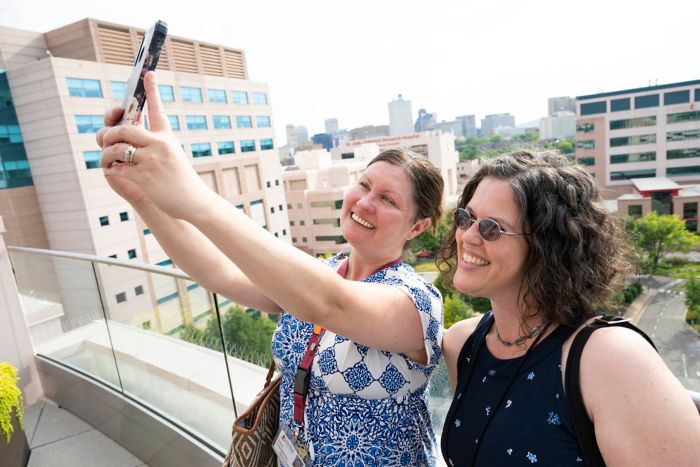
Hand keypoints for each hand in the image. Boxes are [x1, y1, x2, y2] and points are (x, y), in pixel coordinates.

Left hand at [99, 72, 212, 219]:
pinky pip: (117, 168)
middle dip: (110, 134)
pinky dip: (111, 170)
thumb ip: (154, 144)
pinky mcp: (143, 177)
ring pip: (117, 149)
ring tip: (108, 160)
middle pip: (125, 129)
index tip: (148, 73)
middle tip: (106, 139)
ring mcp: (151, 161)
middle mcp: (160, 145)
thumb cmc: (181, 179)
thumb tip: (131, 136)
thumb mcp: (173, 155)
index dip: (152, 90)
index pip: (158, 109)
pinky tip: (113, 172)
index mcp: (167, 137)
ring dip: (107, 154)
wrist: (193, 201)